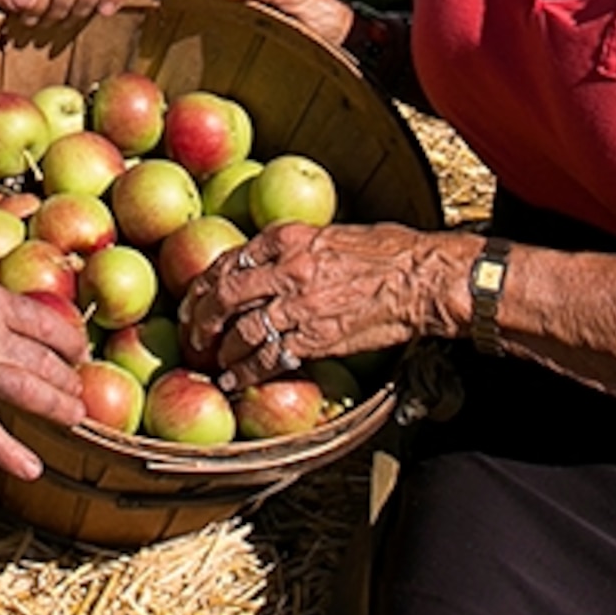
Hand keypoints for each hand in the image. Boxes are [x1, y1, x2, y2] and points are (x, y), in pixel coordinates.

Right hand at [0, 251, 87, 480]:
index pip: (46, 323)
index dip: (69, 339)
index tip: (77, 349)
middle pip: (45, 361)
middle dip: (69, 378)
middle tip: (79, 389)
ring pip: (29, 394)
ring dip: (59, 408)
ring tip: (75, 417)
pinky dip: (10, 454)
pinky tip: (33, 470)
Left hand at [179, 220, 467, 385]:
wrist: (422, 278)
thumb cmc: (388, 252)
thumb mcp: (332, 234)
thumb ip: (296, 249)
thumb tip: (272, 262)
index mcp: (289, 237)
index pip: (231, 260)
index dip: (205, 284)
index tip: (194, 298)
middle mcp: (288, 268)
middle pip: (226, 295)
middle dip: (202, 318)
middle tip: (192, 335)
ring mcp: (301, 305)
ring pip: (243, 330)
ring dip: (222, 350)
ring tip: (213, 362)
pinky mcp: (317, 337)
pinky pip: (271, 357)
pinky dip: (247, 372)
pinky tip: (235, 380)